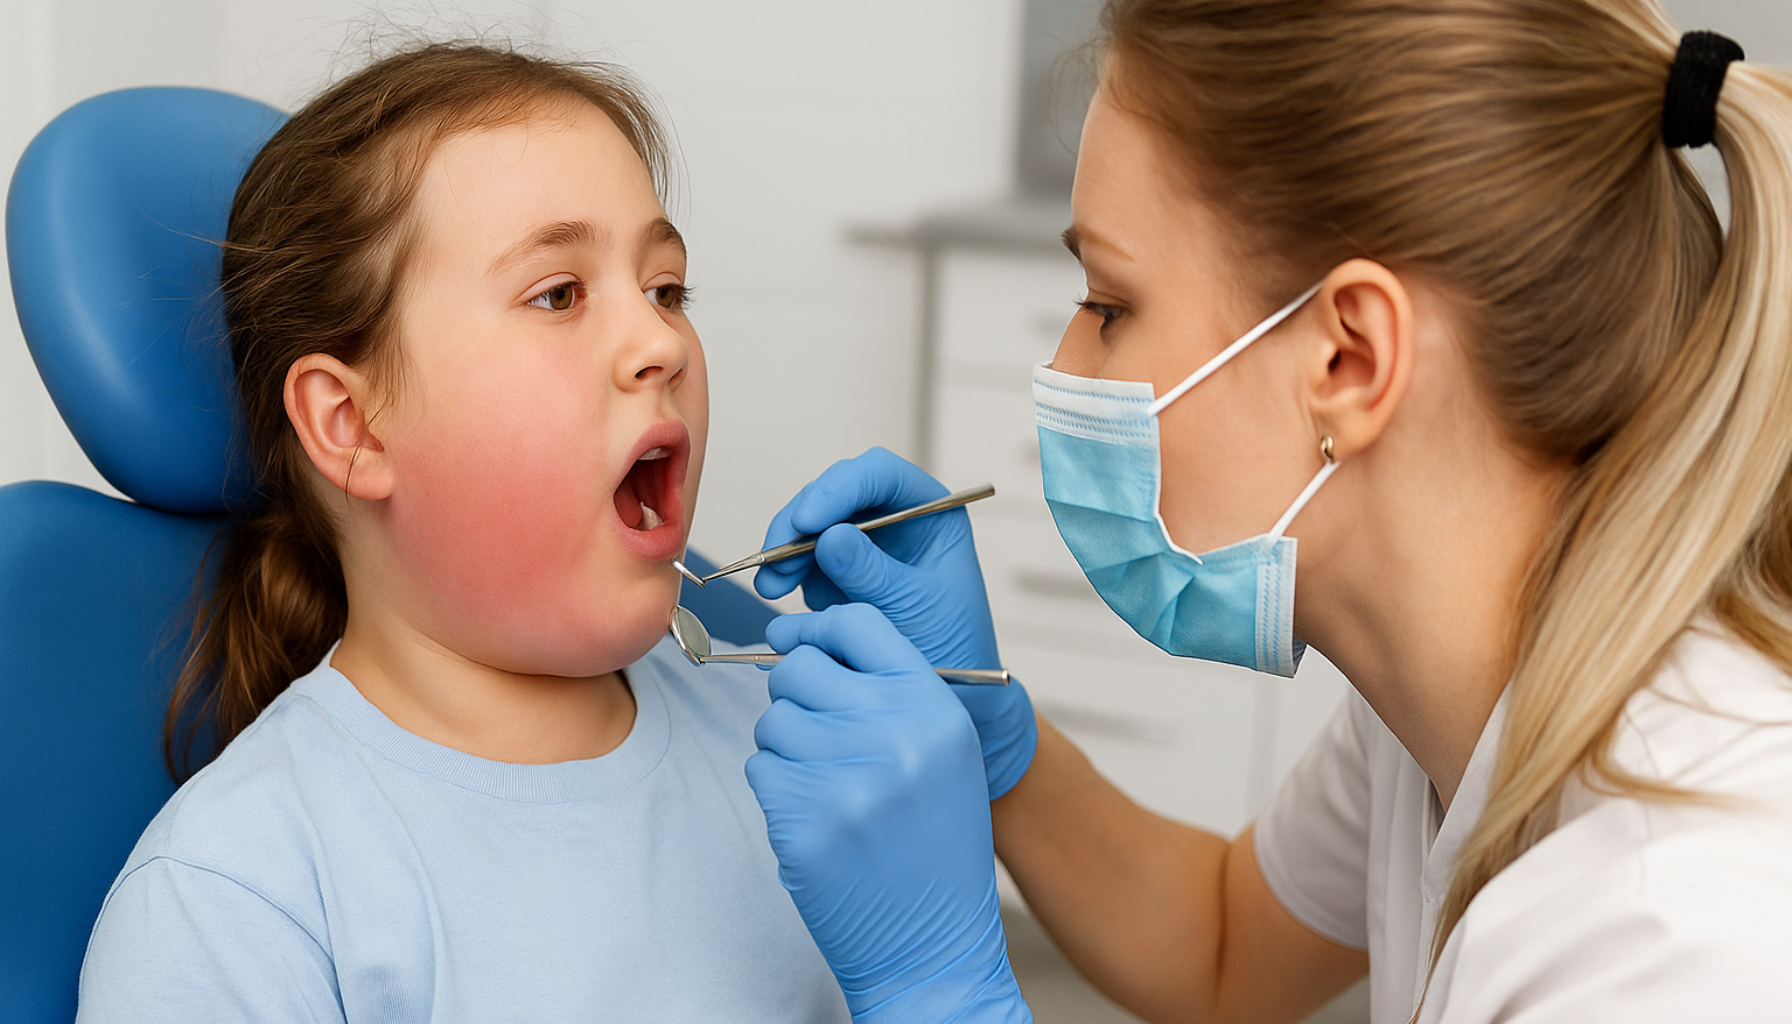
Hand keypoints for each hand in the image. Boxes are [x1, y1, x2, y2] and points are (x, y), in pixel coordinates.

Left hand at [746, 605, 1031, 1023]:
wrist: (934, 940)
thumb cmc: (936, 841)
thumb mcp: (944, 749)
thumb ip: (892, 691)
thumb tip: (808, 644)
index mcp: (932, 706)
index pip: (856, 624)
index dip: (818, 632)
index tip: (800, 645)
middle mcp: (892, 731)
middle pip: (799, 669)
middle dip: (796, 696)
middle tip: (818, 732)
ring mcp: (845, 777)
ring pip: (774, 722)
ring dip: (788, 748)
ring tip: (830, 786)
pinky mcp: (804, 820)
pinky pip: (762, 769)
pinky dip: (779, 790)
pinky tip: (817, 817)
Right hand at [755, 448, 1035, 796]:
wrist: (948, 690)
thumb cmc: (951, 644)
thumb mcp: (915, 607)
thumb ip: (872, 572)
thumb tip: (827, 536)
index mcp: (931, 511)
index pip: (880, 474)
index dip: (839, 487)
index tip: (809, 520)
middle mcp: (894, 517)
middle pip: (835, 494)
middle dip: (799, 522)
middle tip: (775, 559)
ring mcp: (863, 542)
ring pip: (810, 523)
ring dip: (783, 548)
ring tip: (772, 585)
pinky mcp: (837, 570)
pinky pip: (801, 556)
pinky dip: (783, 570)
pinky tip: (776, 591)